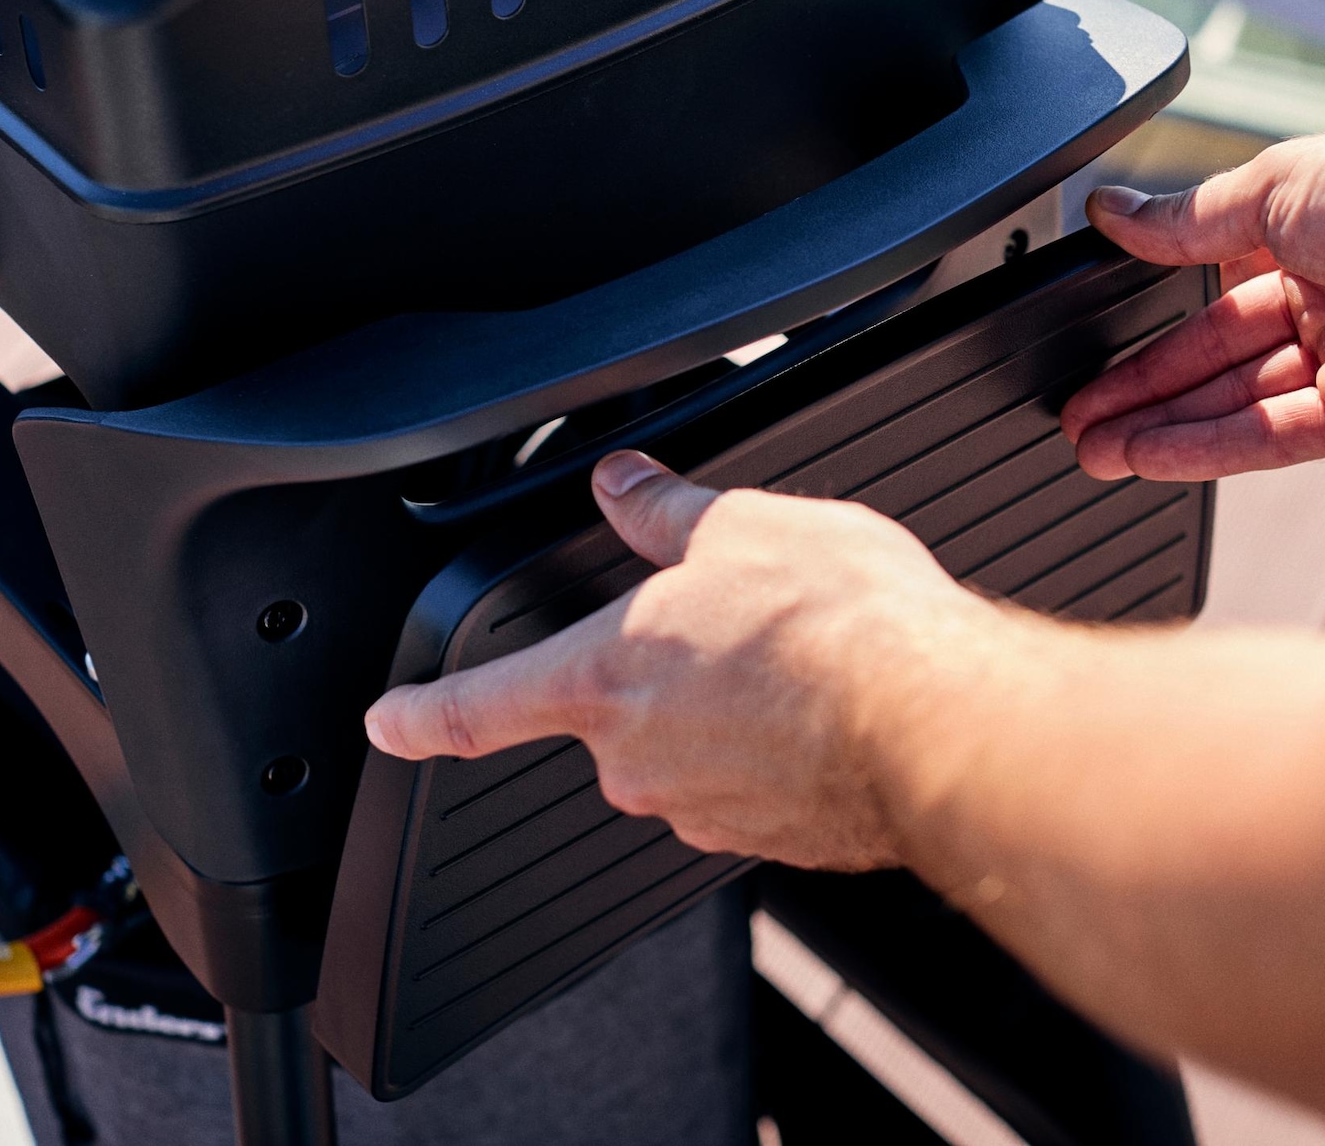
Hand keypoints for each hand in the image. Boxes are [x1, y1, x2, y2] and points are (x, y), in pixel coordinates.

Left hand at [363, 452, 1001, 868]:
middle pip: (612, 716)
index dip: (420, 715)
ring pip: (692, 751)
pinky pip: (756, 786)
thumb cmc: (839, 625)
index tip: (386, 725)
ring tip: (800, 657)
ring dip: (729, 710)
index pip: (477, 707)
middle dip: (658, 673)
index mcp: (601, 678)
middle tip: (733, 623)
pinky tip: (832, 707)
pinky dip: (781, 750)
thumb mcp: (737, 524)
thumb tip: (623, 485)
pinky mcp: (773, 839)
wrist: (937, 723)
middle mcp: (637, 761)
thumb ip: (662, 511)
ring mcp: (705, 811)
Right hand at [1062, 124, 1324, 480]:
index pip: (1208, 288)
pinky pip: (1275, 438)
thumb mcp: (1279, 186)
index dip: (1148, 322)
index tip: (1088, 346)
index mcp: (1310, 232)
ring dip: (1162, 427)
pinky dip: (1210, 448)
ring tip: (1094, 449)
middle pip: (1214, 355)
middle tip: (1075, 417)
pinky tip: (1153, 455)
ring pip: (1236, 402)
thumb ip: (1188, 217)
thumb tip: (1112, 210)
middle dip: (1140, 388)